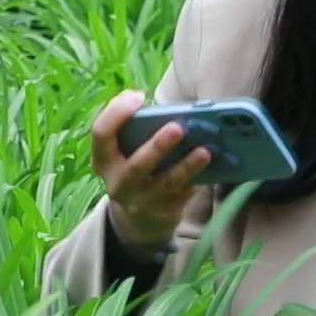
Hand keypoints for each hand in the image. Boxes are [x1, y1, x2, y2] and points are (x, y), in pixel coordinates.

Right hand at [91, 90, 210, 252]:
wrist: (139, 219)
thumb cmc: (136, 167)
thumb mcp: (126, 153)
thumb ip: (138, 130)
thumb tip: (170, 110)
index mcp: (105, 161)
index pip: (101, 134)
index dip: (117, 113)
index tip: (138, 96)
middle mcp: (119, 183)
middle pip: (137, 165)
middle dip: (158, 146)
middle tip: (177, 127)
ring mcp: (142, 201)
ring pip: (167, 183)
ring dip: (187, 166)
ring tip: (205, 151)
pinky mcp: (165, 212)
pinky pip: (185, 194)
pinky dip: (199, 178)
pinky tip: (214, 166)